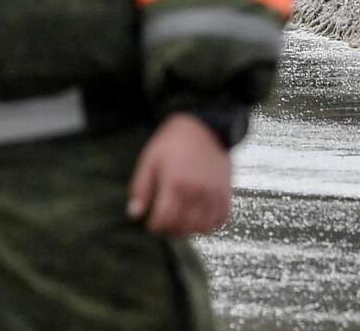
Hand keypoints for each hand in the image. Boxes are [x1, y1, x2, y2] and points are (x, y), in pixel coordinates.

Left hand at [127, 113, 233, 235]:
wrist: (204, 129)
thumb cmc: (173, 143)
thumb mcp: (149, 161)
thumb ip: (141, 189)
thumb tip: (134, 214)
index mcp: (175, 183)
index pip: (164, 218)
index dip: (155, 227)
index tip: (150, 225)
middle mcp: (197, 192)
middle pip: (183, 226)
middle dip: (169, 230)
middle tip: (163, 225)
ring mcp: (214, 194)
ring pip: (202, 227)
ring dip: (189, 231)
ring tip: (179, 223)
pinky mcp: (226, 194)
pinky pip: (220, 220)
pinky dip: (209, 225)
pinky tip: (197, 219)